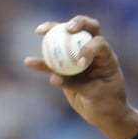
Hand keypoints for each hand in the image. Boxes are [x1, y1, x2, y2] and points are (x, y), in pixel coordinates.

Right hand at [24, 17, 137, 138]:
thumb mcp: (97, 95)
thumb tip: (55, 77)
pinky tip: (29, 62)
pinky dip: (41, 63)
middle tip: (65, 28)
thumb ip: (77, 85)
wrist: (105, 115)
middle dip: (76, 23)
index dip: (89, 48)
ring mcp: (77, 58)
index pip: (98, 42)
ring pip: (65, 40)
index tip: (81, 63)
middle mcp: (92, 53)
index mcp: (105, 57)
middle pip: (84, 30)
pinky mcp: (66, 70)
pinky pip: (52, 65)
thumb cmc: (108, 104)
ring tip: (39, 31)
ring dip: (51, 32)